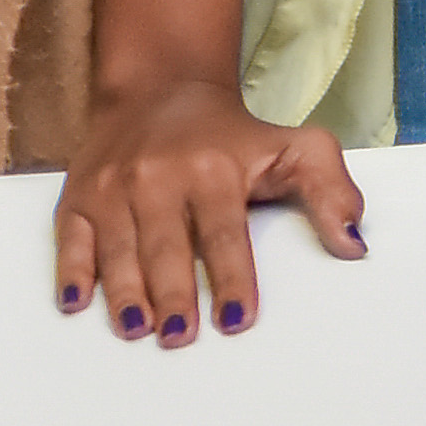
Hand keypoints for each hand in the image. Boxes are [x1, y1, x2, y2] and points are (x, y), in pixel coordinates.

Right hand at [54, 72, 367, 337]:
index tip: (236, 320)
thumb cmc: (233, 134)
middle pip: (167, 246)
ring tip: (137, 330)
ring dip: (125, 292)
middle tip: (180, 337)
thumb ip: (331, 191)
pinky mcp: (80, 196)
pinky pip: (71, 237)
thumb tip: (354, 243)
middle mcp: (159, 177)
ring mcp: (114, 187)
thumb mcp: (295, 147)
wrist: (162, 88)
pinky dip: (72, 270)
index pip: (225, 233)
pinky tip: (76, 302)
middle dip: (174, 294)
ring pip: (119, 247)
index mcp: (214, 169)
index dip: (231, 278)